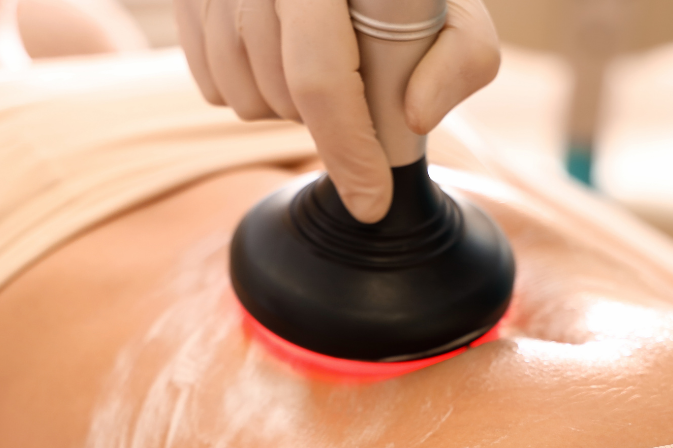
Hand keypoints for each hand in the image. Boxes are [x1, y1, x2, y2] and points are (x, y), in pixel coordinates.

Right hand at [176, 0, 500, 221]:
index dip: (348, 151)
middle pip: (281, 96)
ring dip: (284, 107)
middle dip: (325, 120)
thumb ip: (461, 59)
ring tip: (320, 69)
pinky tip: (281, 62)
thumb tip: (414, 118)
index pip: (321, 78)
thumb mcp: (452, 11)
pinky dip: (248, 90)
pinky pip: (211, 86)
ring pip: (240, 99)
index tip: (372, 203)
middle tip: (357, 89)